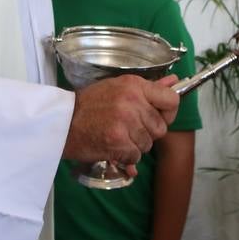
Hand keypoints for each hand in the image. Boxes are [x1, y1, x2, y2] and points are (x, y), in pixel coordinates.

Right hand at [63, 74, 179, 166]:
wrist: (62, 121)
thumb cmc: (89, 104)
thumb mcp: (118, 87)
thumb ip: (149, 88)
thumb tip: (175, 82)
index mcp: (135, 85)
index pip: (171, 100)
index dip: (168, 112)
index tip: (158, 116)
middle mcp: (133, 102)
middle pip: (161, 128)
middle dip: (147, 133)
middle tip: (128, 128)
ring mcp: (126, 122)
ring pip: (148, 144)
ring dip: (135, 146)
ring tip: (117, 136)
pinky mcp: (118, 142)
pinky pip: (135, 157)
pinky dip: (124, 157)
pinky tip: (111, 146)